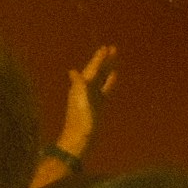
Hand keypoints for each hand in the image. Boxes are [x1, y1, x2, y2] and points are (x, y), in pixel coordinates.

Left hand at [52, 42, 128, 160]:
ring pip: (101, 78)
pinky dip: (109, 81)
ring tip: (114, 58)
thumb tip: (73, 71)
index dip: (98, 59)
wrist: (79, 139)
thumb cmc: (80, 122)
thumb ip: (78, 87)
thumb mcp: (80, 103)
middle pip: (97, 71)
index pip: (91, 69)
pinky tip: (114, 75)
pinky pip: (105, 88)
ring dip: (107, 68)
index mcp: (81, 87)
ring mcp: (92, 96)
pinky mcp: (98, 104)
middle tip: (112, 48)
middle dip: (104, 60)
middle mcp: (85, 89)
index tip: (105, 48)